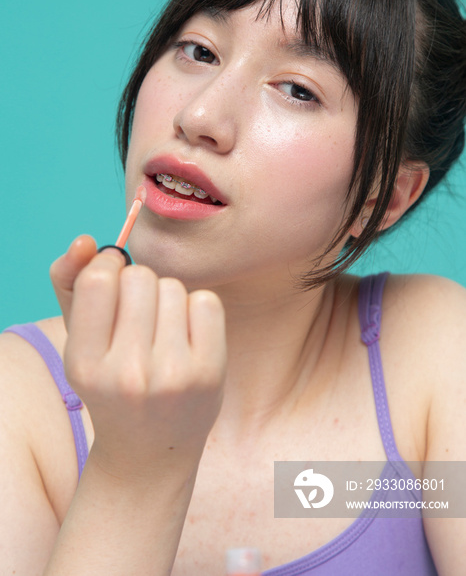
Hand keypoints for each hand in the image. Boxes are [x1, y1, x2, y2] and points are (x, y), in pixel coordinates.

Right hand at [50, 236, 226, 479]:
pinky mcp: (209, 372)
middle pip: (139, 277)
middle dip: (137, 285)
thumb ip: (70, 283)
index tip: (112, 278)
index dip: (107, 266)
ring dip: (167, 298)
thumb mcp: (80, 342)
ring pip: (173, 286)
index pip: (97, 280)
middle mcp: (128, 374)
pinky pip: (206, 301)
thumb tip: (86, 241)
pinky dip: (196, 309)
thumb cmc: (111, 383)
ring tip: (161, 331)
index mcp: (85, 365)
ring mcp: (172, 375)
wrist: (150, 449)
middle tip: (138, 316)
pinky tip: (186, 335)